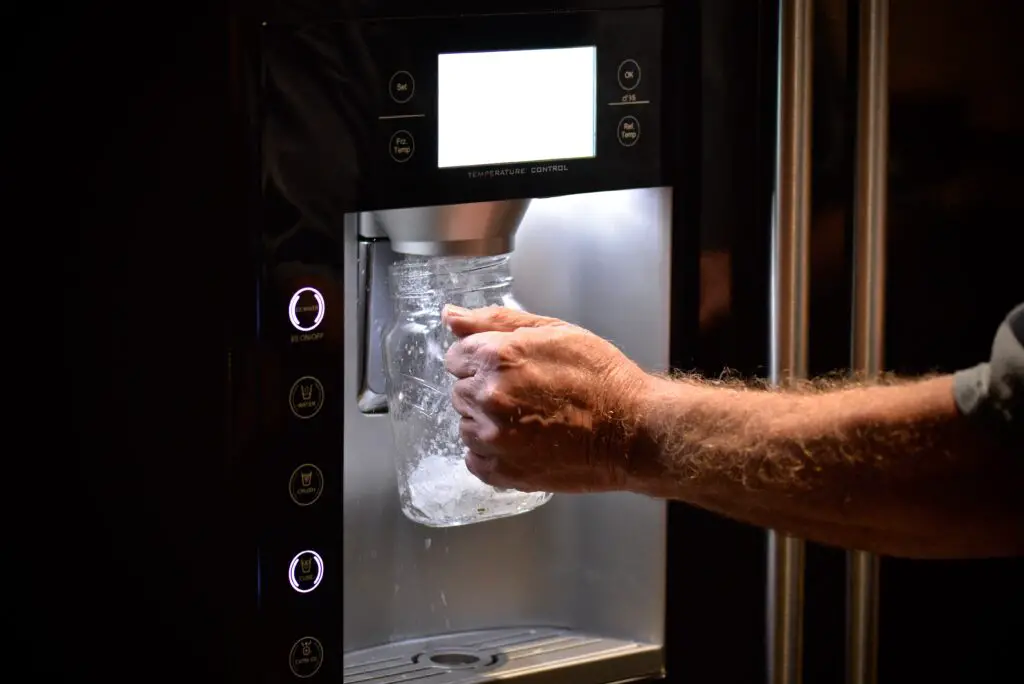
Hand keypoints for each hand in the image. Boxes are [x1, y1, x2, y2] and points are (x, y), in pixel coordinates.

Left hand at [443, 305, 651, 492]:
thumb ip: (495, 322)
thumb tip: (450, 316)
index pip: (456, 356)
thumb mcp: (553, 331)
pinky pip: (474, 459)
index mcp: (498, 358)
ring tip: (527, 420)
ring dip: (487, 421)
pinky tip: (522, 442)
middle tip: (526, 394)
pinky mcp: (502, 472)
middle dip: (484, 388)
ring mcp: (493, 439)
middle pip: (459, 391)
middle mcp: (488, 398)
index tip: (510, 368)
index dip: (483, 359)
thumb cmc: (600, 377)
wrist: (631, 431)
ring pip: (466, 425)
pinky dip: (492, 452)